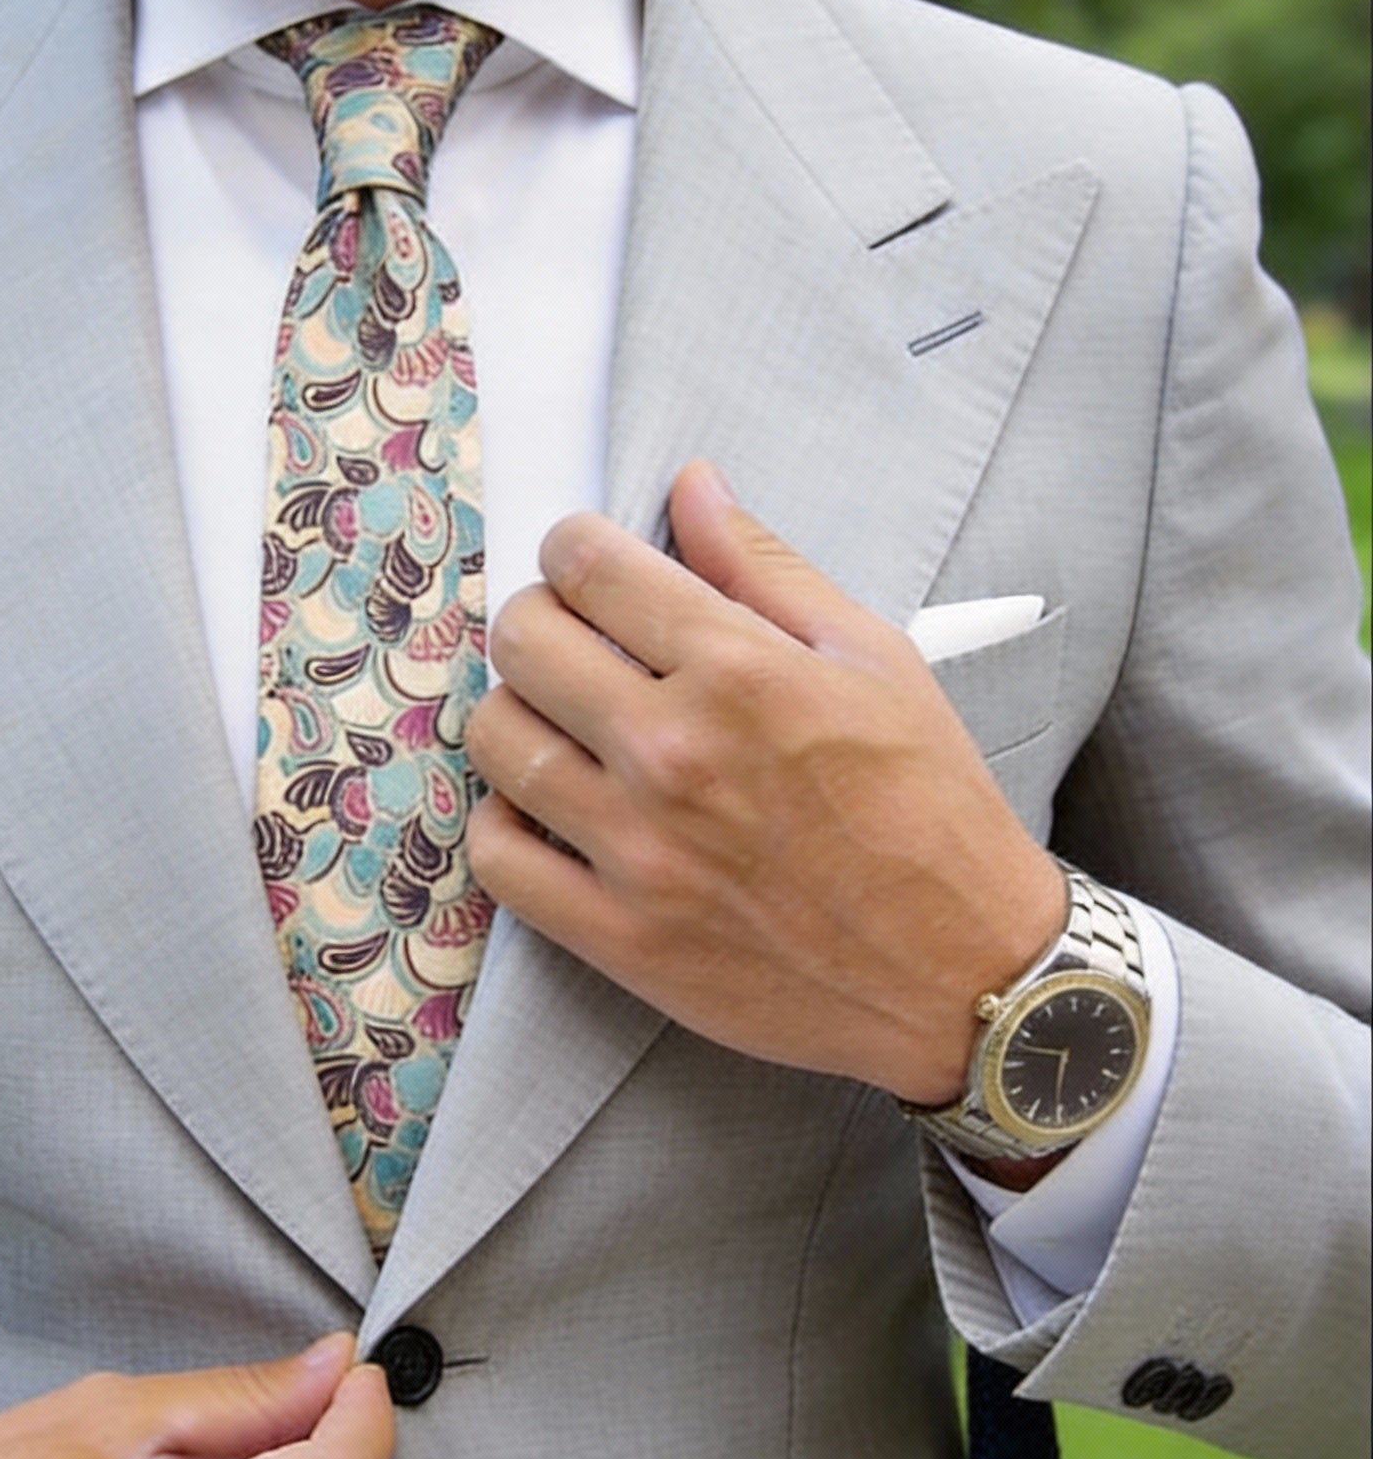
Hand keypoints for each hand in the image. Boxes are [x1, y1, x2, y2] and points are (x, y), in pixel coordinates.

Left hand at [463, 462, 1065, 1106]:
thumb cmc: (931, 809)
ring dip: (515, 714)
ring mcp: (637, 850)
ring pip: (495, 740)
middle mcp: (673, 753)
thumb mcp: (875, 660)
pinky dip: (505, 823)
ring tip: (560, 724)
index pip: (588, 566)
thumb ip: (766, 568)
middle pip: (522, 641)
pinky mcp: (618, 936)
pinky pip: (498, 857)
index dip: (574, 548)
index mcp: (739, 671)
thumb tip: (691, 485)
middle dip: (538, 621)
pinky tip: (548, 809)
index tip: (588, 566)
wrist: (964, 973)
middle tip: (573, 642)